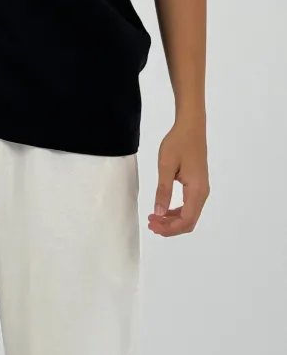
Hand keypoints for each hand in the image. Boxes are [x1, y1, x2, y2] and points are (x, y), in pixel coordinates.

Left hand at [148, 119, 209, 235]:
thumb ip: (163, 190)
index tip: (153, 225)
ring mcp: (202, 189)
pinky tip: (164, 209)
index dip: (170, 228)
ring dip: (173, 220)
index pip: (186, 220)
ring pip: (190, 214)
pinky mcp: (198, 184)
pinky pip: (190, 205)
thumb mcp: (166, 165)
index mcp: (196, 190)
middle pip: (189, 221)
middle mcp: (202, 193)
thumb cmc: (178, 143)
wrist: (191, 126)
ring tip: (155, 218)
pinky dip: (177, 211)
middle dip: (170, 227)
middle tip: (151, 224)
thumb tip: (159, 213)